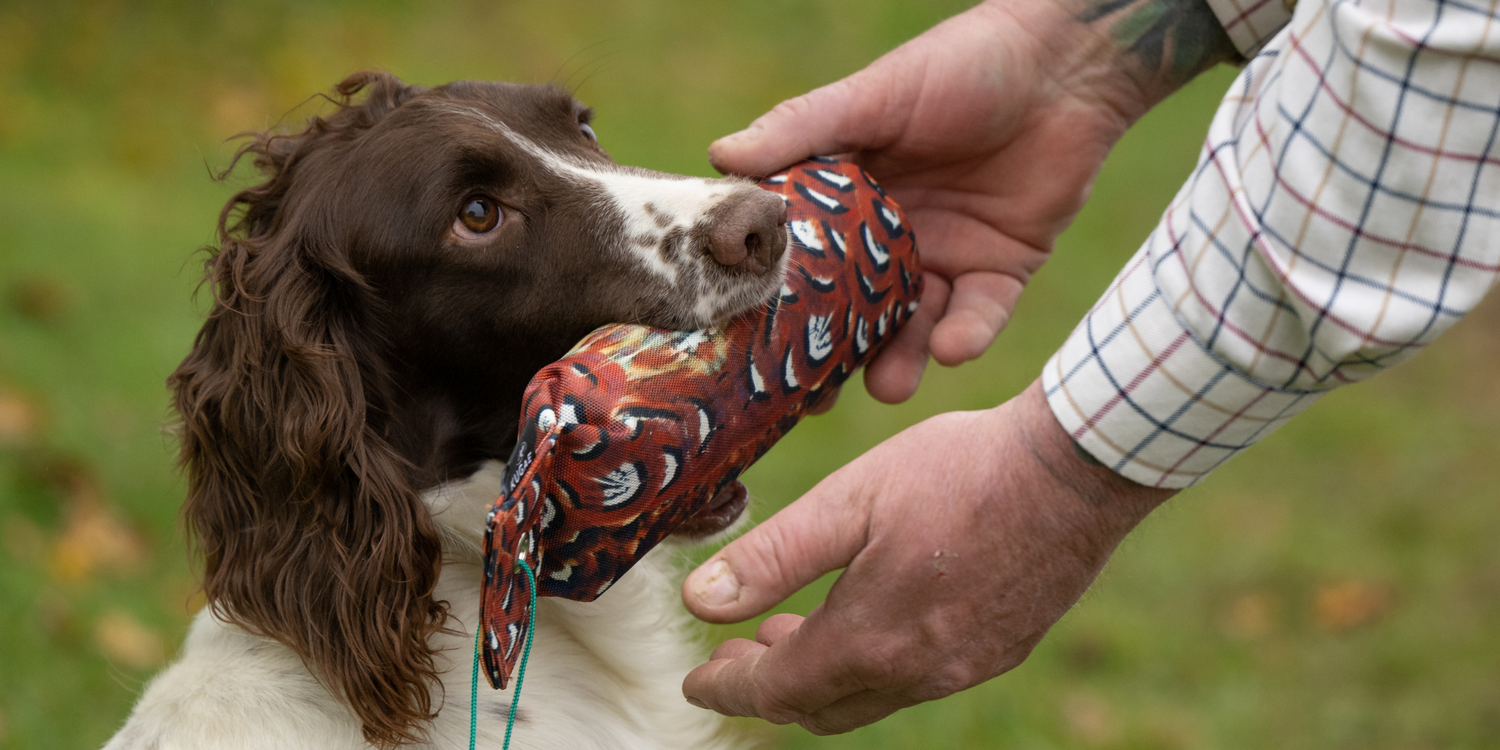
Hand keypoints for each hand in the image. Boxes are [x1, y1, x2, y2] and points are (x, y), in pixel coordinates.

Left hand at [680, 381, 1176, 732]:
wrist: (1075, 472)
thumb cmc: (958, 471)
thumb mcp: (849, 500)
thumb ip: (772, 558)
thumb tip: (701, 600)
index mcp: (870, 639)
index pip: (776, 690)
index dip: (727, 687)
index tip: (696, 679)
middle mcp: (916, 672)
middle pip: (820, 708)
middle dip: (769, 686)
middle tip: (738, 650)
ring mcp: (963, 667)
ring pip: (869, 698)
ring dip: (822, 675)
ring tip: (793, 628)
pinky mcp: (998, 650)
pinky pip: (915, 681)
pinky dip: (872, 665)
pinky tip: (869, 618)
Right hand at [711, 0, 1235, 401]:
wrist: (1065, 66)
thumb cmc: (960, 65)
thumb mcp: (873, 96)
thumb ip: (802, 129)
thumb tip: (720, 156)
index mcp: (845, 196)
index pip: (801, 259)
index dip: (775, 301)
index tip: (745, 343)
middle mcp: (888, 236)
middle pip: (851, 309)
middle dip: (833, 356)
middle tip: (811, 398)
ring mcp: (943, 256)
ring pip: (912, 325)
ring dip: (900, 360)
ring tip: (886, 388)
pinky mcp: (1000, 271)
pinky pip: (980, 315)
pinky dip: (967, 334)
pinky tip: (950, 348)